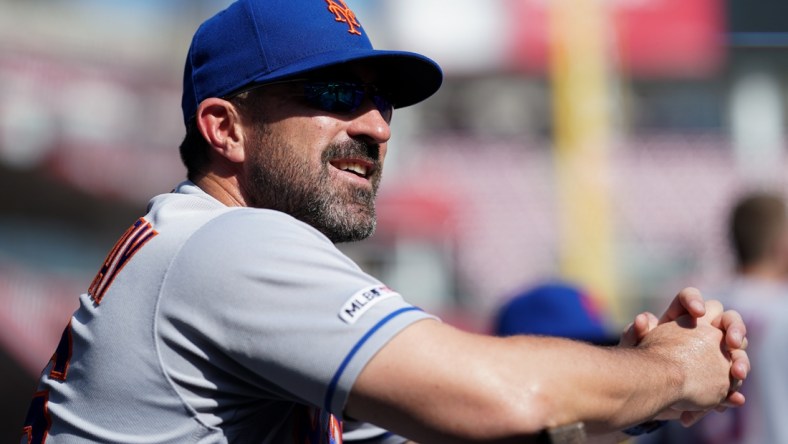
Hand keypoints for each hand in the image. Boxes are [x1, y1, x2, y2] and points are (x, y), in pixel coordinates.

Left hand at [620, 288, 749, 424]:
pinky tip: (732, 398)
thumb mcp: (631, 349)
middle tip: (732, 342)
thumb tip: (642, 320)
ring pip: (738, 350)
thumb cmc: (637, 364)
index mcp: (678, 318)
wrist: (645, 393)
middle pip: (727, 319)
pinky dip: (734, 391)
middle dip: (735, 328)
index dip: (694, 300)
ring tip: (737, 374)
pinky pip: (734, 382)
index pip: (689, 298)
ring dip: (742, 361)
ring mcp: (714, 355)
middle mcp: (701, 331)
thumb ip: (634, 334)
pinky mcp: (720, 378)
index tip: (697, 312)